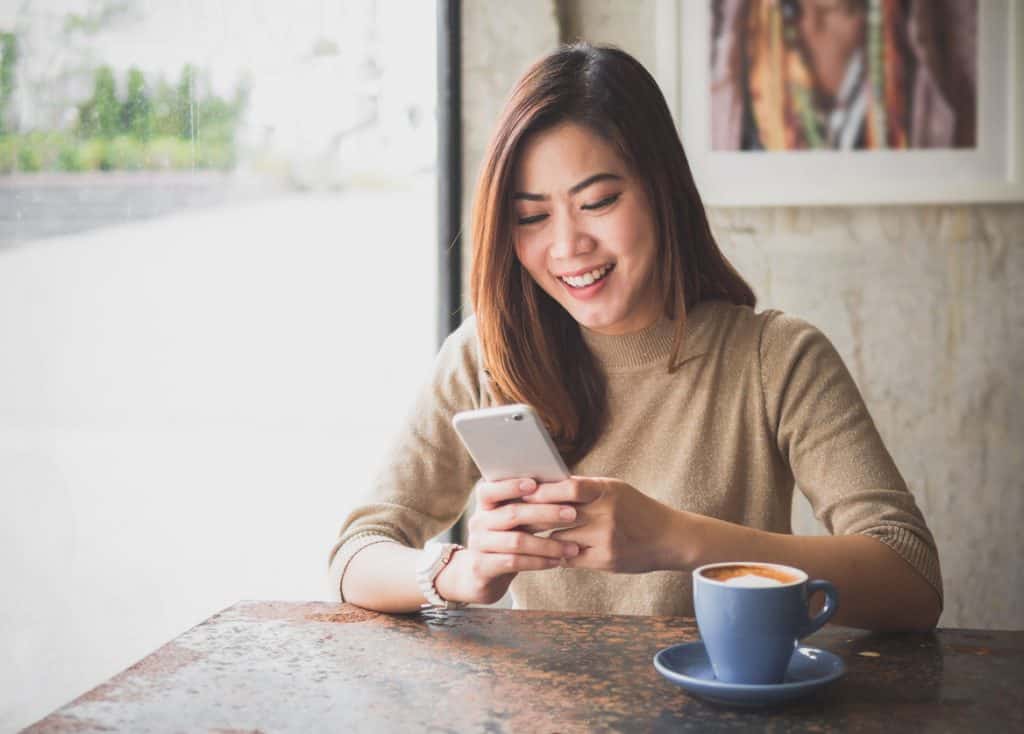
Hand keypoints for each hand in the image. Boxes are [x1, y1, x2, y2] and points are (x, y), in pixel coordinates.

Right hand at [434, 478, 580, 604]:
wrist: (479, 576)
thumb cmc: (506, 539)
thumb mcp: (512, 520)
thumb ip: (527, 504)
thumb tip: (562, 484)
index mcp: (485, 505)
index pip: (491, 489)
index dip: (511, 485)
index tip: (535, 484)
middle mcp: (478, 522)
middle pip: (512, 513)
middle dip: (545, 512)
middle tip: (572, 514)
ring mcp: (478, 545)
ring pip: (517, 541)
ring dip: (548, 544)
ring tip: (572, 547)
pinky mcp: (482, 567)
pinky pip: (514, 562)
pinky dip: (539, 562)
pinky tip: (557, 562)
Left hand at [522, 476, 677, 572]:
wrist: (668, 538)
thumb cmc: (636, 509)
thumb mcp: (614, 490)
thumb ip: (584, 489)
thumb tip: (545, 485)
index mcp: (606, 490)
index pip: (568, 486)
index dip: (542, 490)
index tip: (521, 491)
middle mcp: (606, 513)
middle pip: (558, 514)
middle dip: (532, 515)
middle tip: (511, 516)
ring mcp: (606, 538)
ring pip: (559, 539)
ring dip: (541, 538)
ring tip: (523, 535)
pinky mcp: (605, 560)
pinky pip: (569, 559)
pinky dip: (556, 555)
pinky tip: (545, 552)